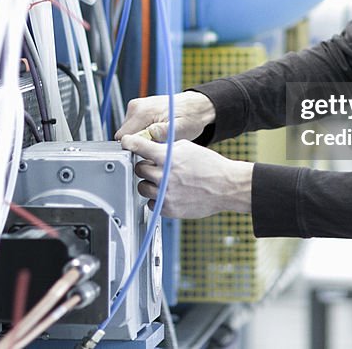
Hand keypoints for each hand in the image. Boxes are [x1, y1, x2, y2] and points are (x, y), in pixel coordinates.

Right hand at [114, 91, 214, 142]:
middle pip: (125, 136)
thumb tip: (151, 133)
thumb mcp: (181, 128)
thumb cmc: (189, 117)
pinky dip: (143, 133)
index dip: (135, 147)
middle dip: (139, 143)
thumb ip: (165, 132)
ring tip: (159, 138)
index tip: (149, 149)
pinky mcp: (138, 110)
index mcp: (142, 111)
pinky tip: (156, 133)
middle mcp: (135, 107)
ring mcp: (135, 108)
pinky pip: (134, 128)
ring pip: (129, 133)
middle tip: (157, 144)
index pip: (124, 138)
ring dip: (141, 139)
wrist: (194, 107)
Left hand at [120, 134, 252, 218]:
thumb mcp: (187, 148)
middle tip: (156, 166)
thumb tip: (152, 149)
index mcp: (167, 157)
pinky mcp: (169, 209)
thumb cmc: (210, 166)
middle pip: (138, 169)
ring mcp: (165, 194)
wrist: (226, 186)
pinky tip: (168, 192)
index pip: (139, 147)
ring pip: (141, 187)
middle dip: (146, 166)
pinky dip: (156, 198)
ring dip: (149, 183)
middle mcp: (164, 176)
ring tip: (163, 181)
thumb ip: (167, 148)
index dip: (129, 143)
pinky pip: (150, 203)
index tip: (125, 143)